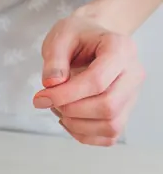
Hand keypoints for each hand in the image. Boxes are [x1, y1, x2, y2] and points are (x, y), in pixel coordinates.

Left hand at [35, 14, 143, 145]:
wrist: (92, 41)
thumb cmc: (77, 37)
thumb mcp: (60, 37)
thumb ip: (54, 60)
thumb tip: (52, 84)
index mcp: (121, 49)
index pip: (97, 81)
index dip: (65, 94)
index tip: (40, 97)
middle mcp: (133, 74)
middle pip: (108, 106)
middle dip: (71, 110)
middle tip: (49, 102)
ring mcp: (132, 96)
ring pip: (111, 126)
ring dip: (76, 125)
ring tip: (59, 109)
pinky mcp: (124, 112)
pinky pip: (109, 136)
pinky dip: (84, 135)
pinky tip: (69, 119)